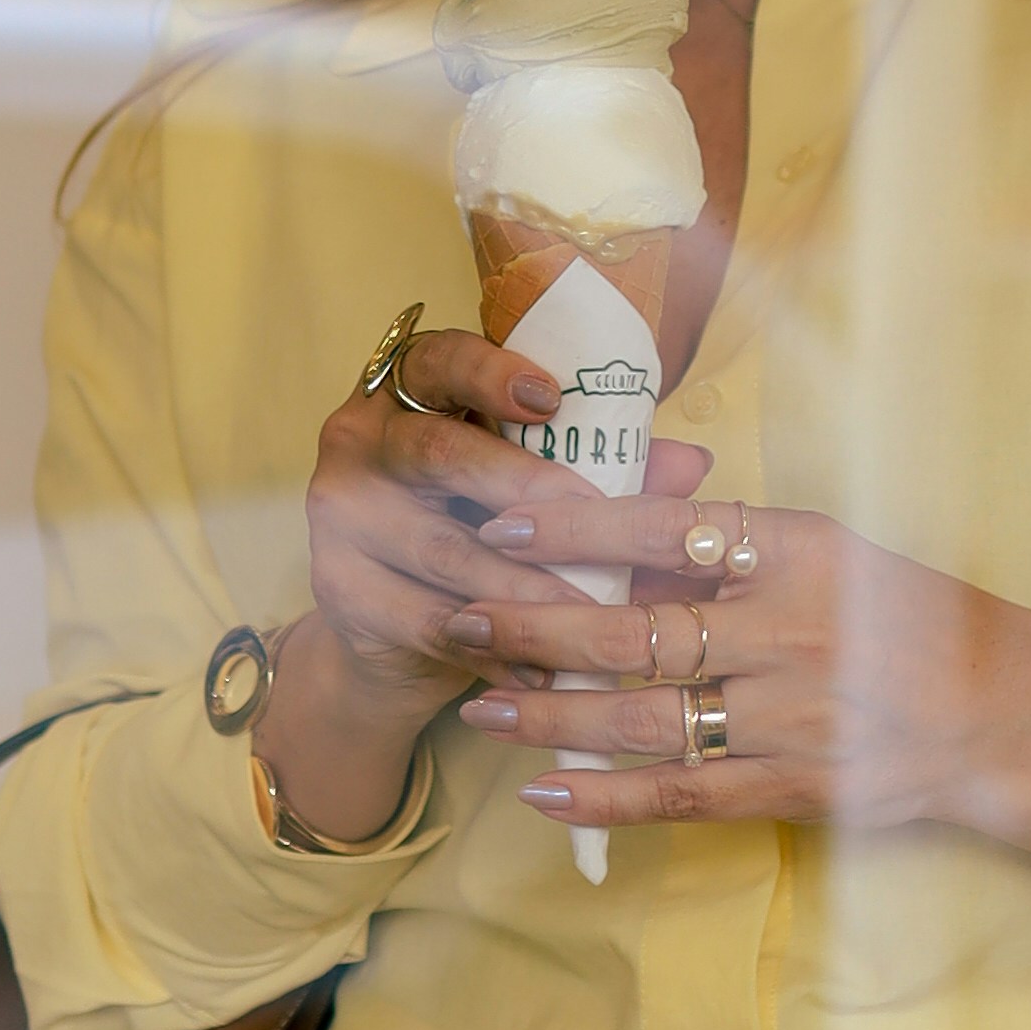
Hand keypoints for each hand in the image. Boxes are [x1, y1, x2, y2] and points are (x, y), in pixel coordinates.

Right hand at [260, 329, 712, 849]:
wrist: (394, 632)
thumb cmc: (478, 530)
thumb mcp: (538, 491)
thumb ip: (605, 470)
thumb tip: (693, 463)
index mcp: (409, 389)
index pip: (440, 360)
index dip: (491, 374)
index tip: (551, 399)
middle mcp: (360, 437)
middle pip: (437, 453)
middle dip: (522, 489)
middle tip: (592, 521)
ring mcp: (339, 513)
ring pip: (442, 549)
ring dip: (523, 588)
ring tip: (590, 617)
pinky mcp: (337, 587)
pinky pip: (426, 619)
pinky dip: (493, 648)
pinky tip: (544, 670)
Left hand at [453, 491, 1030, 869]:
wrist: (1003, 713)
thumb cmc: (907, 616)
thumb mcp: (829, 551)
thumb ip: (729, 546)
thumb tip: (615, 530)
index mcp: (798, 552)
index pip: (670, 528)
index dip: (578, 527)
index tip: (504, 519)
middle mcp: (789, 632)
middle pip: (638, 627)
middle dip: (537, 623)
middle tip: (461, 613)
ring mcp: (789, 718)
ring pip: (645, 717)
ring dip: (553, 712)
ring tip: (482, 701)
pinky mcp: (791, 787)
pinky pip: (680, 796)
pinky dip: (606, 796)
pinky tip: (544, 789)